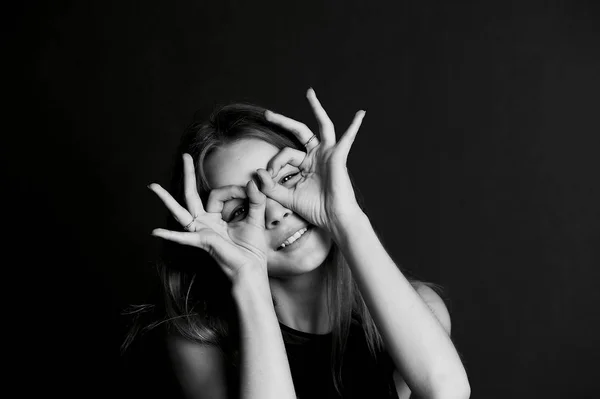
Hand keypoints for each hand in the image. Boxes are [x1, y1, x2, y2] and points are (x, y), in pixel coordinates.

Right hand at [148, 154, 268, 281]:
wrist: (250, 270)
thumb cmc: (252, 249)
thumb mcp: (256, 218)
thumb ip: (256, 199)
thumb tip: (256, 179)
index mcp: (215, 217)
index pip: (219, 193)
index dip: (236, 190)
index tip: (251, 192)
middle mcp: (205, 223)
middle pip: (192, 194)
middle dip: (188, 174)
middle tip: (185, 155)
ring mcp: (201, 231)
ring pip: (181, 210)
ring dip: (166, 199)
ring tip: (152, 186)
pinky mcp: (203, 241)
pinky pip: (184, 237)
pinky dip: (170, 235)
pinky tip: (154, 232)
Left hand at [256, 88, 365, 231]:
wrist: (333, 218)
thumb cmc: (314, 210)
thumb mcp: (285, 197)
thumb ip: (269, 187)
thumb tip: (256, 173)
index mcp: (304, 164)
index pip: (284, 154)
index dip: (274, 163)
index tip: (269, 177)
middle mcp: (316, 156)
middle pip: (298, 132)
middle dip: (282, 121)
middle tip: (267, 113)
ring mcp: (328, 154)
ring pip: (321, 126)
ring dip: (316, 108)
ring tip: (309, 93)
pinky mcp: (339, 156)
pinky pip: (347, 138)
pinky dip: (354, 126)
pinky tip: (361, 114)